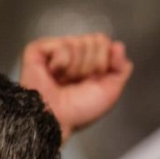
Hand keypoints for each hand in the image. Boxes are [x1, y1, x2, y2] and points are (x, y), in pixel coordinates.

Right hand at [19, 34, 133, 144]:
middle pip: (97, 40)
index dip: (106, 60)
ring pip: (79, 42)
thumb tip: (119, 46)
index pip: (105, 42)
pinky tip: (53, 74)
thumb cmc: (79, 111)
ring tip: (65, 81)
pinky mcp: (39, 48)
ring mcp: (57, 49)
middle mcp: (76, 54)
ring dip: (76, 68)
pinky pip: (63, 46)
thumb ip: (120, 69)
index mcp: (92, 62)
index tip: (99, 77)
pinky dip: (62, 64)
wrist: (57, 117)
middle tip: (79, 82)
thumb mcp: (110, 91)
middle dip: (93, 65)